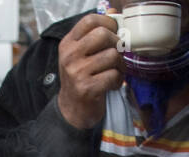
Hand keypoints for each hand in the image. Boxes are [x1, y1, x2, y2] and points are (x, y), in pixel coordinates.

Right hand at [57, 13, 123, 129]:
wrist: (72, 110)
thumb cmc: (81, 79)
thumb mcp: (80, 55)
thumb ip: (94, 36)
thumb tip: (114, 15)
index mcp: (68, 44)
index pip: (89, 21)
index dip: (108, 23)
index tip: (114, 32)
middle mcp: (70, 56)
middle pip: (103, 34)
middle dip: (116, 44)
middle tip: (116, 55)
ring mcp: (77, 73)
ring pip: (112, 56)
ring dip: (120, 66)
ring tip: (115, 73)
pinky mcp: (87, 88)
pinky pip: (113, 75)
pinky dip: (118, 81)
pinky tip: (112, 85)